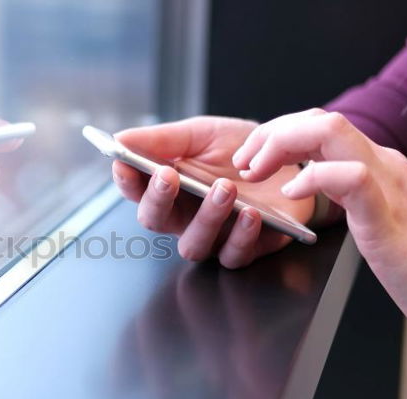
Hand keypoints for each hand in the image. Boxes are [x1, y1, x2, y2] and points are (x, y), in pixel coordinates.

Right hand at [113, 117, 314, 267]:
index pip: (134, 190)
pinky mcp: (244, 248)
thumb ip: (162, 139)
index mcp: (167, 188)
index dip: (125, 180)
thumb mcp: (201, 134)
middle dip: (158, 200)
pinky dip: (241, 237)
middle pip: (154, 221)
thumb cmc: (237, 149)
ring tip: (224, 189)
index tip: (124, 163)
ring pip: (193, 245)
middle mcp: (182, 216)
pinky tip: (251, 213)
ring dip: (205, 218)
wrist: (286, 159)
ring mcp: (211, 235)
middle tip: (169, 176)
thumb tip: (120, 138)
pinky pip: (233, 256)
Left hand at [232, 108, 406, 332]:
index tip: (251, 159)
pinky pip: (350, 178)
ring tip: (255, 170)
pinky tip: (289, 194)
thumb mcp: (377, 216)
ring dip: (280, 144)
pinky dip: (312, 178)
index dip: (279, 133)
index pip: (322, 126)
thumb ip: (349, 194)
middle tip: (242, 163)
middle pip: (319, 120)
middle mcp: (382, 164)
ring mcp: (388, 184)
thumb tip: (310, 186)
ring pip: (331, 132)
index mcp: (377, 165)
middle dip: (271, 133)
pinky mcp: (388, 215)